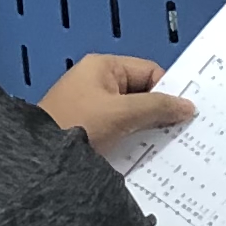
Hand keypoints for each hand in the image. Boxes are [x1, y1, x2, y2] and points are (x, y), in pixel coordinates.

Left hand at [40, 52, 192, 156]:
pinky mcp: (87, 127)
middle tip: (181, 132)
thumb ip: (156, 107)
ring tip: (165, 146)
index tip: (185, 114)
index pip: (149, 72)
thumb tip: (188, 106)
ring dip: (145, 128)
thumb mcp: (121, 114)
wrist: (38, 159)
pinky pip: (118, 128)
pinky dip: (131, 138)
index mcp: (103, 66)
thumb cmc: (77, 125)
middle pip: (141, 93)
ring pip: (130, 113)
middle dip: (158, 112)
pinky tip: (143, 154)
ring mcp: (91, 105)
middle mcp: (97, 81)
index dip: (168, 91)